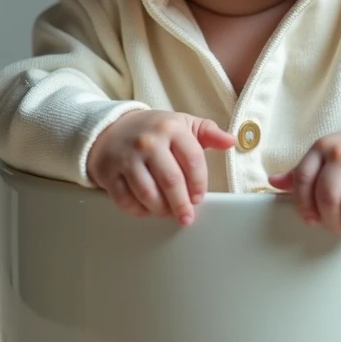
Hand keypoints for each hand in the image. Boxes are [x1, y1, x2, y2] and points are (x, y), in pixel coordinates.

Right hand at [87, 110, 234, 224]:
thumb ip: (208, 132)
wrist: (111, 127)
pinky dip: (138, 210)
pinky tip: (147, 210)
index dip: (199, 183)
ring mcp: (127, 157)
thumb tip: (231, 141)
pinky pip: (125, 200)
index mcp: (171, 128)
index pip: (193, 160)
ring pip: (148, 193)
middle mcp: (148, 142)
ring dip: (161, 209)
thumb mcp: (183, 124)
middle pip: (171, 181)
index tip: (199, 197)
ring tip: (168, 213)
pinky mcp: (109, 172)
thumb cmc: (154, 130)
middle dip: (182, 204)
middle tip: (186, 217)